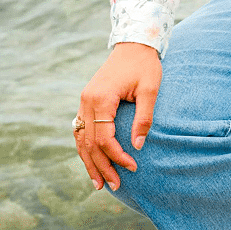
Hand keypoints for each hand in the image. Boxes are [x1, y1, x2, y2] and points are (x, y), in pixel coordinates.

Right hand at [74, 42, 161, 190]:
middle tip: (116, 186)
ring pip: (81, 139)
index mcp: (101, 97)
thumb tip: (137, 147)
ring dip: (89, 162)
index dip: (117, 156)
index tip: (133, 166)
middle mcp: (87, 100)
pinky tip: (91, 161)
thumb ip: (144, 117)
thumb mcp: (150, 89)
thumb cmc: (144, 65)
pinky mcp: (87, 100)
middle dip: (102, 167)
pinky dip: (85, 148)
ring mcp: (84, 100)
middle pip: (90, 143)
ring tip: (99, 184)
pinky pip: (81, 130)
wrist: (134, 44)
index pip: (104, 138)